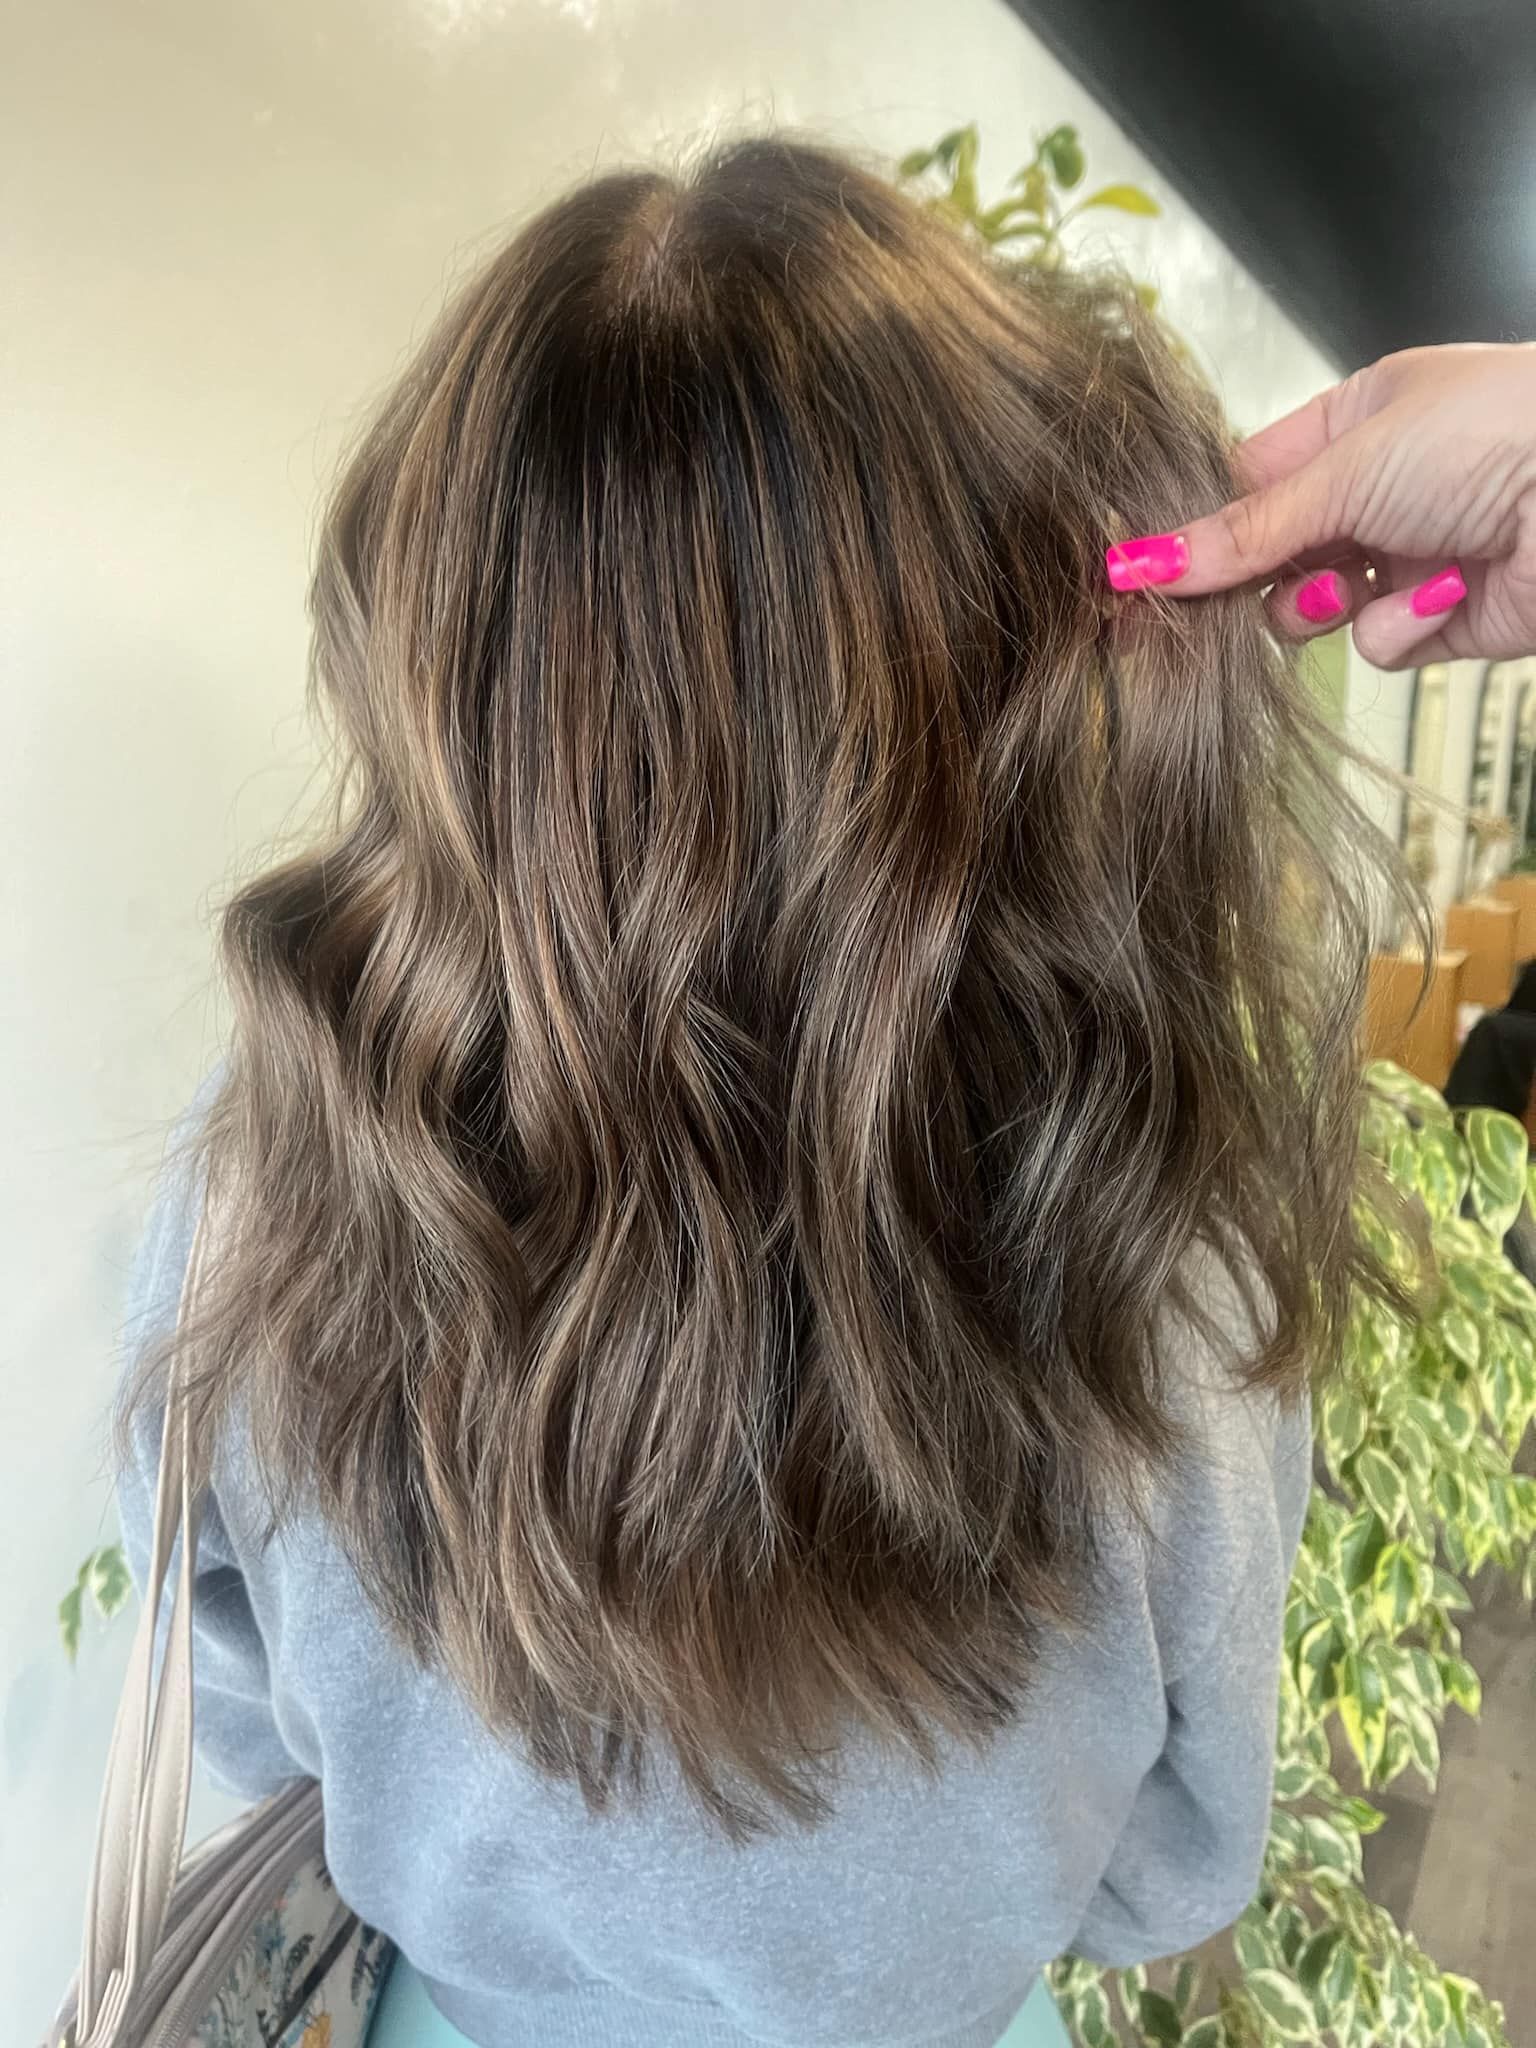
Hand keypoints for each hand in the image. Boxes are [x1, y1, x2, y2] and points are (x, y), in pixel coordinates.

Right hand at [1104, 343, 1535, 668]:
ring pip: (1312, 610)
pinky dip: (1397, 626)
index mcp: (1355, 422)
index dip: (1198, 531)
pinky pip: (1377, 642)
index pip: (1247, 484)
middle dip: (1256, 579)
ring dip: (1322, 605)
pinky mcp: (1439, 617)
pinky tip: (1437, 595)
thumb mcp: (1344, 469)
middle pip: (1270, 556)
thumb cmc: (1488, 435)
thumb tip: (1140, 563)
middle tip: (1217, 602)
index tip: (1141, 576)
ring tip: (1350, 587)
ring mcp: (1406, 555)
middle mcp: (1378, 489)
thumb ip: (1243, 531)